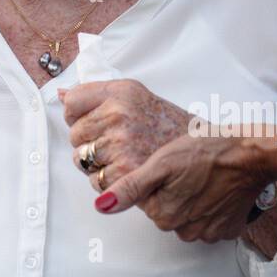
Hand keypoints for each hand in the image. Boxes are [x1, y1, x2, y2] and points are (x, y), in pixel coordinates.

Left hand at [59, 80, 192, 192]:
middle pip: (75, 135)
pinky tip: (130, 172)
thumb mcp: (137, 96)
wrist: (214, 153)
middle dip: (89, 141)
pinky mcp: (127, 175)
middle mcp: (120, 115)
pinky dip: (109, 183)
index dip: (79, 116)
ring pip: (82, 160)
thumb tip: (61, 94)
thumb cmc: (176, 127)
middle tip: (117, 143)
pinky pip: (97, 183)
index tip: (93, 122)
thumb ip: (97, 94)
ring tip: (125, 157)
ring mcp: (122, 145)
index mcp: (122, 93)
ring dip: (97, 164)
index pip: (72, 104)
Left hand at [98, 133, 270, 243]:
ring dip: (191, 198)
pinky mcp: (227, 229)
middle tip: (187, 167)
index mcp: (163, 215)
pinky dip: (210, 205)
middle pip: (166, 209)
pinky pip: (209, 220)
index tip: (167, 165)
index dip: (153, 179)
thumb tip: (101, 206)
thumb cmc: (207, 150)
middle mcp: (184, 230)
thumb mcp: (161, 162)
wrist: (251, 154)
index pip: (145, 199)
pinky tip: (215, 186)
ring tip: (202, 174)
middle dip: (171, 190)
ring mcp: (208, 232)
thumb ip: (130, 187)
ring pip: (187, 215)